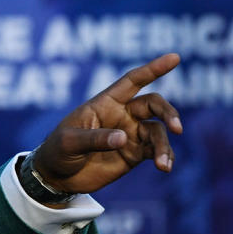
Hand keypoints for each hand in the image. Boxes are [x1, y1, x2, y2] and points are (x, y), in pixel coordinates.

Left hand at [33, 53, 182, 194]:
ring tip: (163, 164)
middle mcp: (121, 115)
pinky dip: (165, 157)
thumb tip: (124, 137)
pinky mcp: (135, 153)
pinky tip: (164, 167)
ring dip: (165, 145)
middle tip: (177, 128)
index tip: (175, 57)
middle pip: (153, 104)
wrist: (57, 176)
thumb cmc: (58, 150)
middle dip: (168, 112)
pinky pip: (157, 150)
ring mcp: (130, 134)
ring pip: (158, 131)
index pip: (132, 81)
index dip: (153, 69)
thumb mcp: (69, 142)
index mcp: (104, 103)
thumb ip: (95, 138)